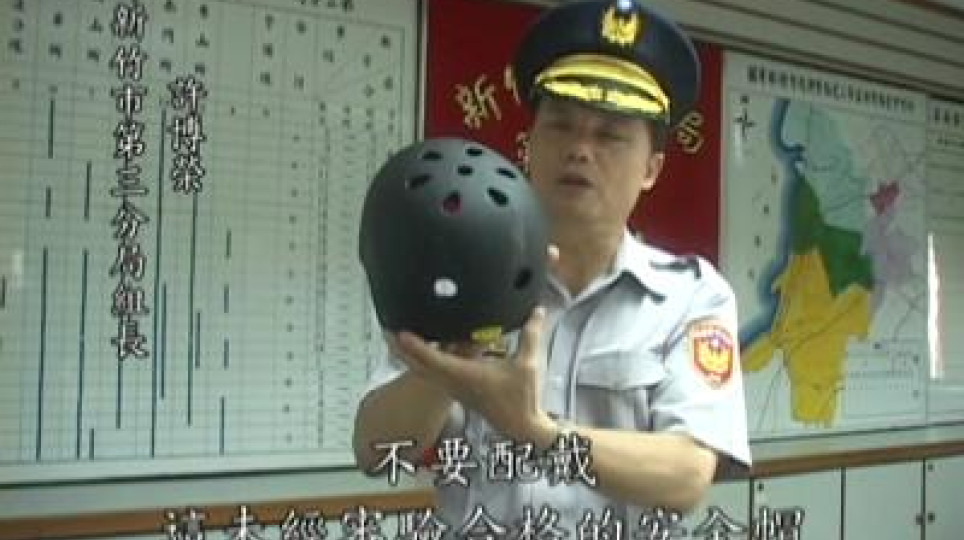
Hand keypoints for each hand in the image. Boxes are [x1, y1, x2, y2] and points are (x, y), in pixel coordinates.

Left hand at [392, 307, 555, 445]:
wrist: (522, 428)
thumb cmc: (522, 399)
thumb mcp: (529, 364)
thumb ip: (531, 334)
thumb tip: (536, 310)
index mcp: (465, 375)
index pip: (433, 359)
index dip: (415, 346)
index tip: (400, 332)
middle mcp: (454, 382)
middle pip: (417, 365)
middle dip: (400, 348)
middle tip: (386, 328)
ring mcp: (453, 387)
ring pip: (422, 371)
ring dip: (409, 354)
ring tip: (398, 334)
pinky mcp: (457, 389)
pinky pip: (431, 373)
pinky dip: (422, 360)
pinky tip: (424, 349)